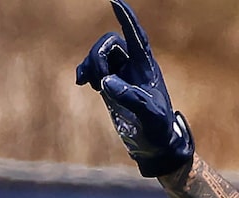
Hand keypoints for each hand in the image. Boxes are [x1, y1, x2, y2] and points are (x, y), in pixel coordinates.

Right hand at [75, 1, 193, 177]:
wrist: (154, 144)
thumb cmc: (158, 127)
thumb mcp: (148, 114)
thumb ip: (130, 97)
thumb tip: (107, 82)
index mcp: (146, 66)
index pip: (136, 36)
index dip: (126, 18)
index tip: (114, 0)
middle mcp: (133, 65)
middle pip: (110, 44)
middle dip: (97, 57)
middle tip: (95, 82)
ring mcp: (121, 74)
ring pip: (100, 55)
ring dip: (89, 64)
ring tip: (88, 85)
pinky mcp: (111, 86)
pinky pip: (94, 69)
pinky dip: (85, 71)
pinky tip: (80, 82)